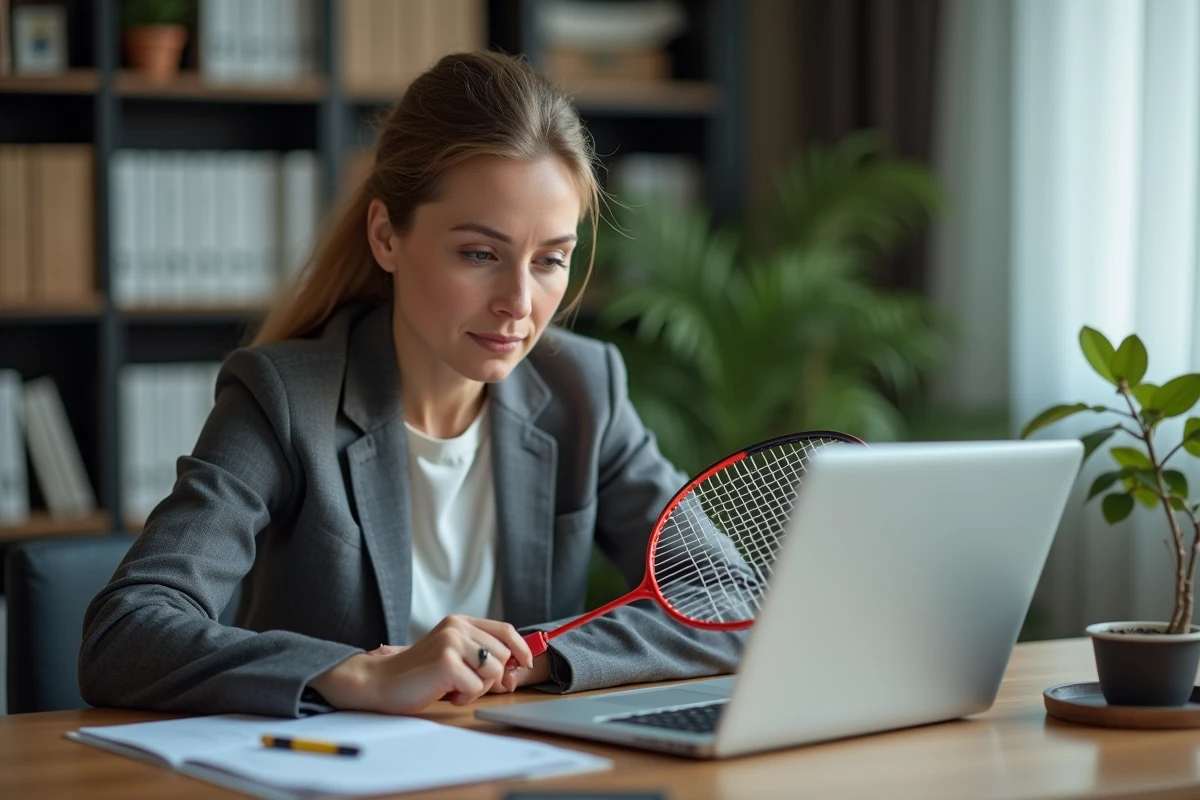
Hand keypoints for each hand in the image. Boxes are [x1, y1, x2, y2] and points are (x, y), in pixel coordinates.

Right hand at [309, 615, 536, 714]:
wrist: (381, 683)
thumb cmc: (419, 675)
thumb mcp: (455, 658)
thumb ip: (482, 658)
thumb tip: (516, 672)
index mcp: (460, 622)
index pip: (505, 630)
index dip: (520, 648)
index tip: (523, 664)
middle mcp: (456, 627)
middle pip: (502, 655)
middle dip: (492, 677)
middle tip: (467, 684)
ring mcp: (451, 643)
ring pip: (493, 671)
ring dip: (478, 688)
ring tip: (454, 687)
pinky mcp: (446, 663)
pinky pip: (477, 686)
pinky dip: (465, 696)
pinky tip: (446, 693)